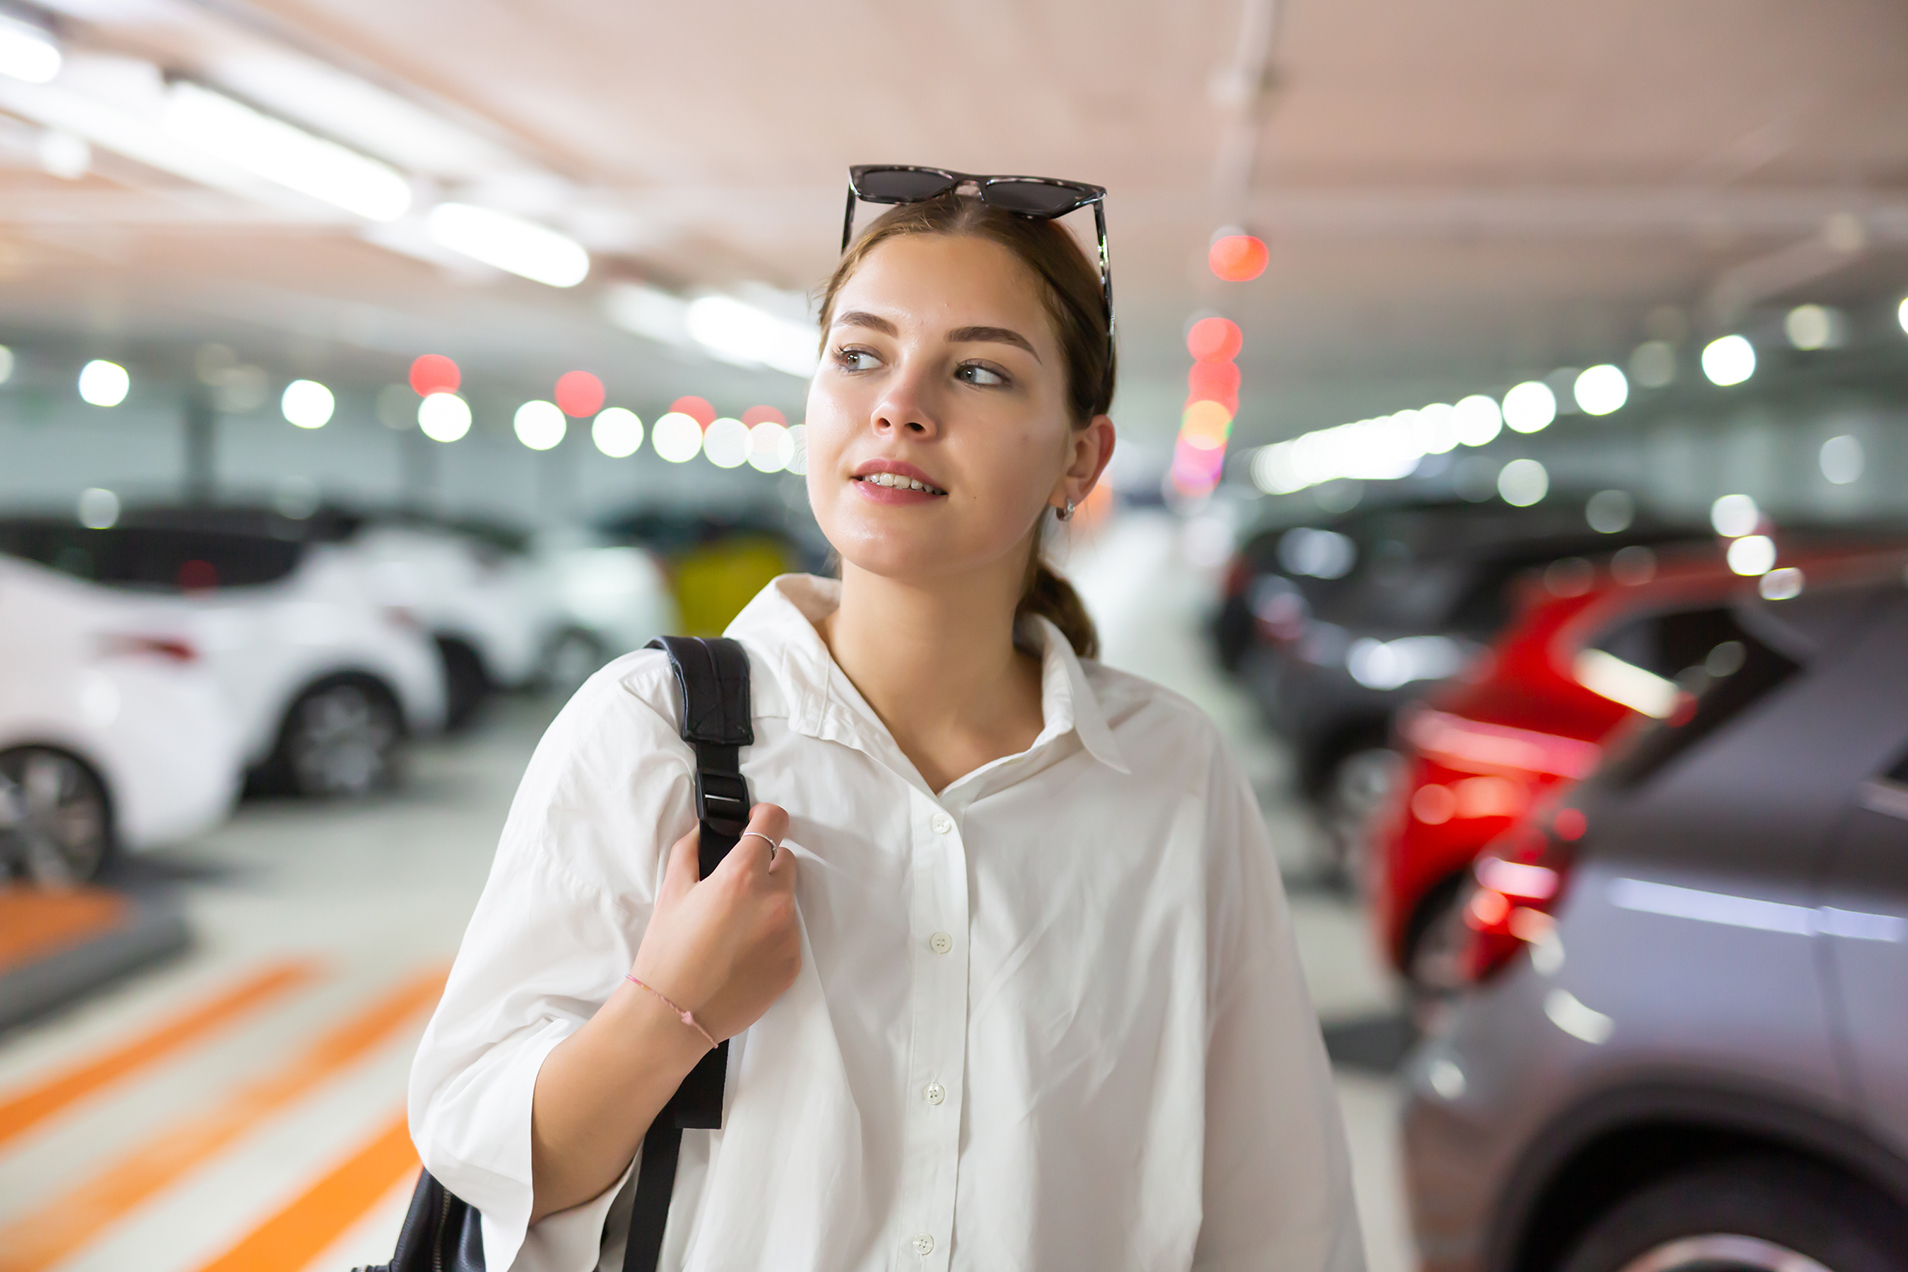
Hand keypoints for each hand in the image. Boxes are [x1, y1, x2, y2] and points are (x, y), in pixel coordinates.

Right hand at [629, 803, 800, 1043]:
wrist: (673, 1016)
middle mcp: (773, 902)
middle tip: (734, 889)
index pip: (774, 823)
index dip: (765, 817)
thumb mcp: (671, 891)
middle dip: (764, 867)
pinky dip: (771, 937)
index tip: (758, 822)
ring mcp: (788, 934)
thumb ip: (690, 850)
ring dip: (768, 904)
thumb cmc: (667, 953)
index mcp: (742, 877)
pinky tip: (742, 954)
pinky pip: (789, 935)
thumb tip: (703, 830)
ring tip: (732, 930)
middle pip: (786, 862)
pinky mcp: (793, 963)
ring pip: (786, 901)